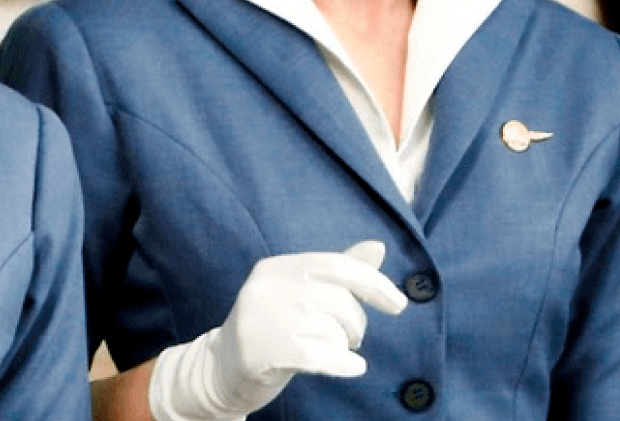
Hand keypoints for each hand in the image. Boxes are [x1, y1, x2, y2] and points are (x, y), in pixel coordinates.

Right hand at [147, 241, 408, 420]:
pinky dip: (343, 363)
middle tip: (350, 339)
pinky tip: (351, 367)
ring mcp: (259, 318)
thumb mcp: (301, 297)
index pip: (337, 265)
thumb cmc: (273, 332)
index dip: (374, 284)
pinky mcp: (259, 351)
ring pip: (331, 330)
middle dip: (356, 324)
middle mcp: (265, 287)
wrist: (220, 371)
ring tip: (328, 352)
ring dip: (342, 346)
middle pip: (338, 300)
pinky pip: (320, 355)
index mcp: (275, 267)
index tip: (399, 305)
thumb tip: (378, 247)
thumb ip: (337, 274)